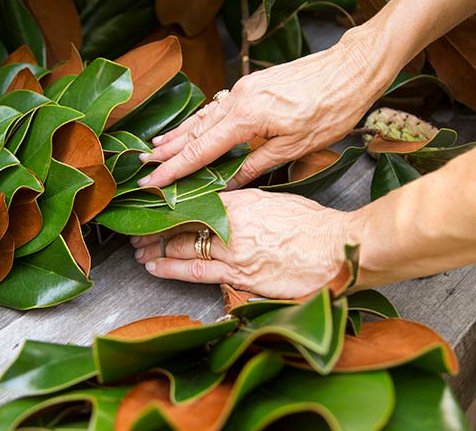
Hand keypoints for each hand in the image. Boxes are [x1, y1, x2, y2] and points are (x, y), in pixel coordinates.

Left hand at [131, 189, 359, 298]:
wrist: (338, 250)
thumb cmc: (315, 226)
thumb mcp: (278, 203)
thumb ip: (248, 204)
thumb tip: (227, 206)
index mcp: (242, 201)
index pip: (195, 201)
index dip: (169, 204)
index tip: (153, 205)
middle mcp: (232, 224)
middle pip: (182, 223)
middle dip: (156, 227)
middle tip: (137, 229)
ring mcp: (234, 251)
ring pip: (183, 247)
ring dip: (156, 247)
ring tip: (138, 248)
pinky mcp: (240, 276)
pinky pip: (196, 271)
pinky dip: (171, 268)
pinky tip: (155, 266)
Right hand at [137, 27, 397, 188]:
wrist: (352, 68)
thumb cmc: (331, 108)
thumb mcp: (295, 146)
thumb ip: (257, 163)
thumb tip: (230, 183)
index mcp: (246, 117)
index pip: (202, 149)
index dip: (175, 168)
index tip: (153, 180)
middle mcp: (238, 99)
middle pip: (195, 131)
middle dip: (168, 151)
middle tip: (143, 165)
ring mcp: (243, 89)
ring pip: (203, 116)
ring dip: (179, 133)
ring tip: (156, 146)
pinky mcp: (252, 85)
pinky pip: (217, 107)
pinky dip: (200, 120)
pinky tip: (192, 126)